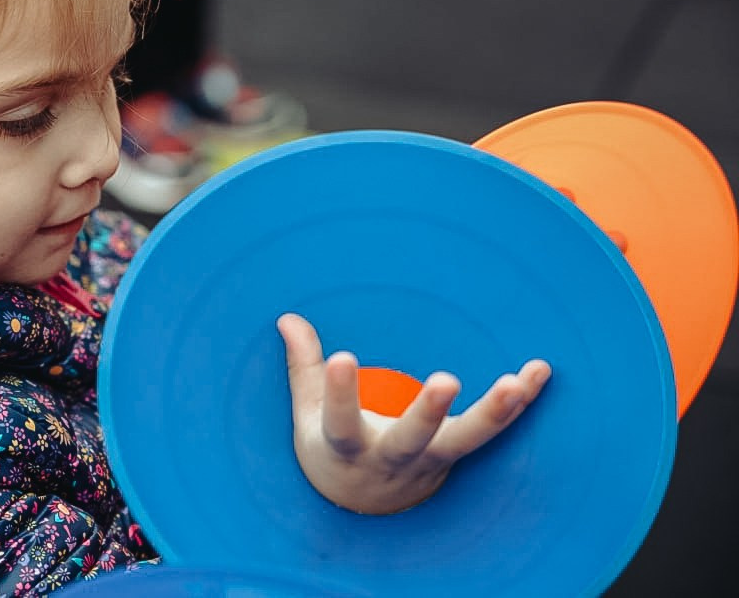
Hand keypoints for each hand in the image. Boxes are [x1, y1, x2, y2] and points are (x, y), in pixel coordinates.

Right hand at [276, 312, 550, 514]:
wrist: (362, 508)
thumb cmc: (332, 451)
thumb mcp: (308, 414)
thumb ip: (303, 366)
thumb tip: (288, 318)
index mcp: (347, 448)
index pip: (341, 424)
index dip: (339, 394)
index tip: (342, 358)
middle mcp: (392, 459)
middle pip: (413, 440)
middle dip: (430, 412)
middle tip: (447, 380)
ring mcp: (430, 461)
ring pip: (465, 443)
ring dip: (493, 414)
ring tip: (515, 383)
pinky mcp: (457, 456)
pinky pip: (494, 433)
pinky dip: (520, 405)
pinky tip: (539, 374)